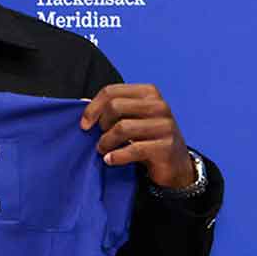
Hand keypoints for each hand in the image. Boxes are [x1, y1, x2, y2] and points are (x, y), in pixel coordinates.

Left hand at [79, 83, 194, 188]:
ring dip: (106, 142)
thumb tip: (82, 104)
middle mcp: (159, 105)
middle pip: (115, 107)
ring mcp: (164, 125)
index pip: (111, 91)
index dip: (93, 108)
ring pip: (122, 128)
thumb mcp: (133, 119)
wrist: (174, 164)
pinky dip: (117, 156)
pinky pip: (134, 149)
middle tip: (100, 139)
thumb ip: (112, 109)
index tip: (85, 125)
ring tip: (103, 150)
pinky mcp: (165, 146)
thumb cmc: (148, 138)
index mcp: (149, 93)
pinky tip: (110, 160)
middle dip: (101, 124)